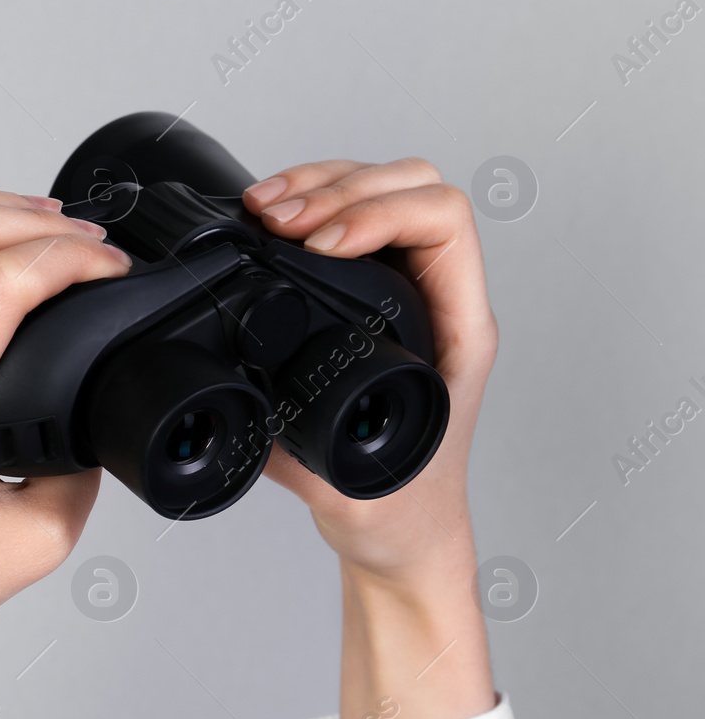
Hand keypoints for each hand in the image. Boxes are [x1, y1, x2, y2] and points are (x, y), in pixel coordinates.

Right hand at [243, 160, 497, 718]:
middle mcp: (441, 299)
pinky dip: (308, 200)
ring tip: (263, 207)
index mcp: (458, 331)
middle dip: (340, 187)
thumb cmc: (399, 512)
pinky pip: (351, 216)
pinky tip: (268, 215)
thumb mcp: (352, 490)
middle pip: (414, 187)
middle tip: (277, 219)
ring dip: (320, 184)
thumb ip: (310, 458)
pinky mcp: (373, 293)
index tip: (317, 244)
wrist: (403, 533)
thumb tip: (260, 409)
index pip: (444, 226)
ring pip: (383, 189)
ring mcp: (408, 291)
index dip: (378, 215)